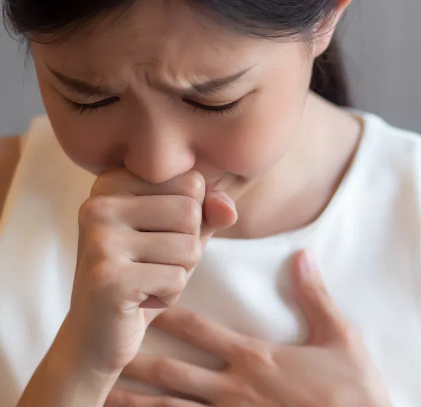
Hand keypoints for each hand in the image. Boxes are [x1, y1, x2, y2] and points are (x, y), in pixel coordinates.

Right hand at [59, 168, 237, 375]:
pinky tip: (138, 300)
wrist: (97, 334)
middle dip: (187, 248)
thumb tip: (228, 209)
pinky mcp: (107, 277)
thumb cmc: (145, 275)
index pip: (192, 182)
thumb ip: (208, 211)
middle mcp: (99, 204)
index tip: (155, 237)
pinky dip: (169, 296)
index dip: (191, 218)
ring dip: (179, 274)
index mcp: (114, 182)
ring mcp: (99, 240)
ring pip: (189, 247)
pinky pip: (177, 279)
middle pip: (191, 212)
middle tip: (150, 265)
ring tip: (145, 282)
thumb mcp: (182, 234)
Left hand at [106, 250, 392, 406]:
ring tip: (105, 394)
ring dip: (137, 400)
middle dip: (138, 359)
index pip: (203, 331)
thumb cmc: (352, 389)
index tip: (143, 303)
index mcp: (256, 357)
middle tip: (105, 349)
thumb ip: (315, 296)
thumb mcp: (340, 336)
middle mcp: (235, 387)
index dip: (170, 317)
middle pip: (174, 370)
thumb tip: (302, 255)